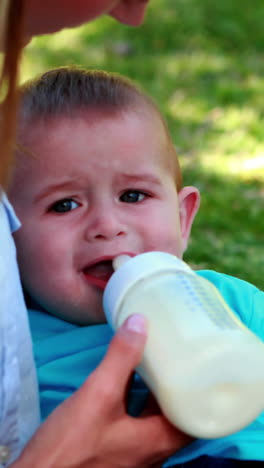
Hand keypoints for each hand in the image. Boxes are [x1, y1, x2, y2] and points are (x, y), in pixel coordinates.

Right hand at [12, 314, 190, 467]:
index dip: (204, 391)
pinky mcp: (115, 449)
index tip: (205, 365)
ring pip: (155, 416)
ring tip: (159, 359)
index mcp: (159, 442)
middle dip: (180, 384)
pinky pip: (136, 419)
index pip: (198, 417)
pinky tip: (128, 378)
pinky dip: (137, 398)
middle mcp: (153, 451)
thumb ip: (120, 358)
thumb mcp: (98, 394)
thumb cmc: (72, 444)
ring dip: (157, 390)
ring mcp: (133, 452)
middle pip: (177, 413)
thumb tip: (140, 322)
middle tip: (182, 354)